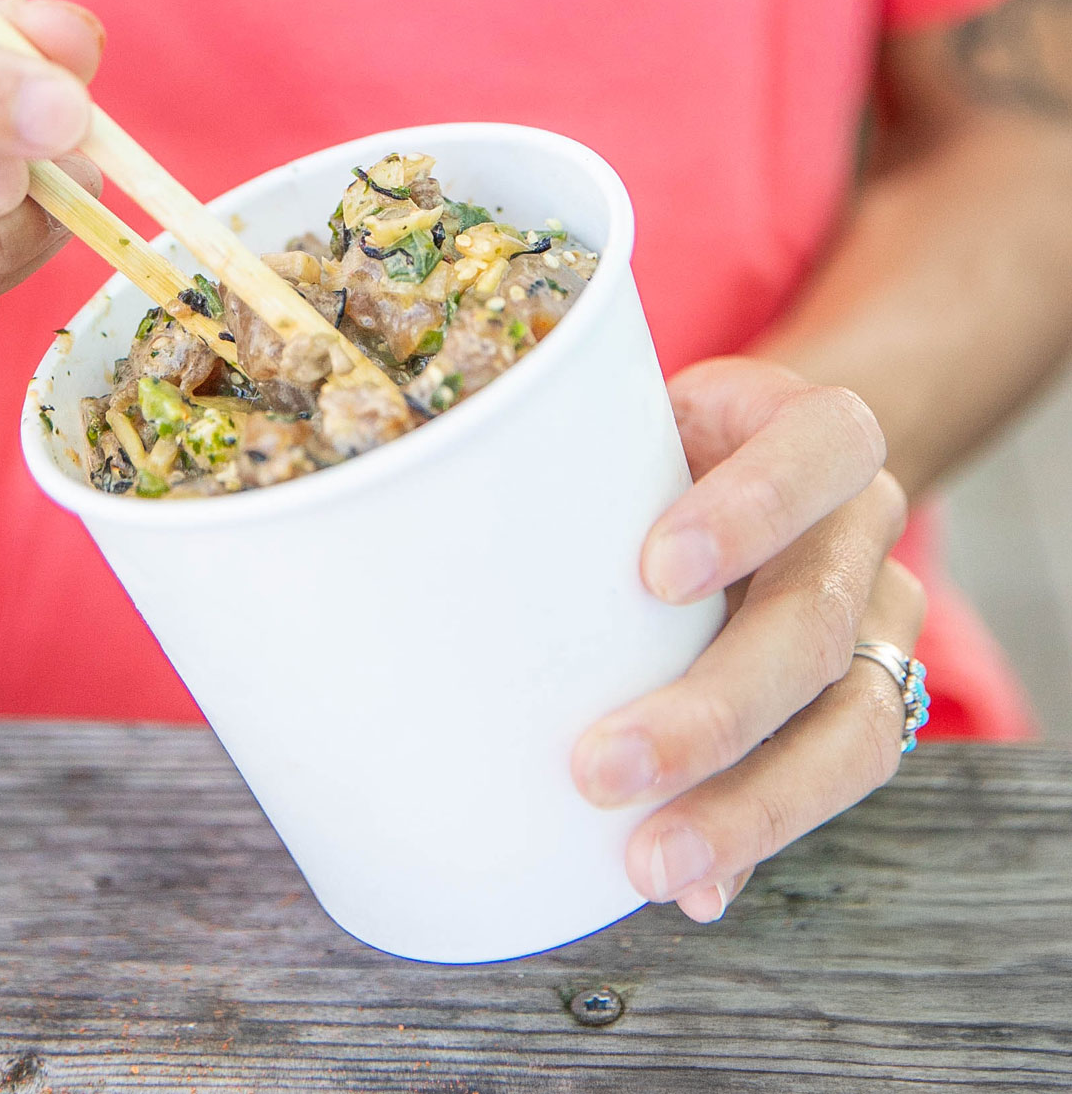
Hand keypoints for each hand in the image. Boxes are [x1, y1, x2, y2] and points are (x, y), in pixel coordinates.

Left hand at [571, 356, 924, 922]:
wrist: (758, 465)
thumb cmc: (669, 449)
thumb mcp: (640, 424)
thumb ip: (584, 466)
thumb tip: (430, 547)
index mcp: (817, 436)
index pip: (820, 449)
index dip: (753, 509)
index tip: (656, 574)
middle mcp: (862, 531)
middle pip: (817, 622)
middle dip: (713, 708)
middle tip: (601, 766)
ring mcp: (877, 623)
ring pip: (853, 727)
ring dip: (744, 804)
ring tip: (648, 860)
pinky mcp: (865, 701)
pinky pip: (826, 781)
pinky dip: (755, 840)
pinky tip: (696, 884)